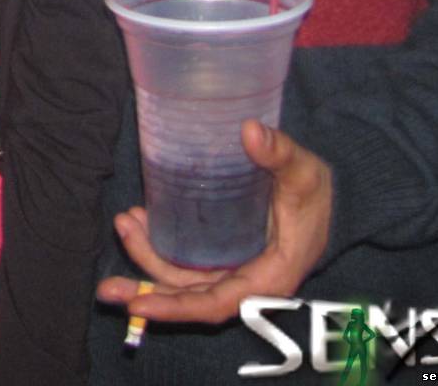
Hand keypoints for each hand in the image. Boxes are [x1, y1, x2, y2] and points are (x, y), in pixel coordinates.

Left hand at [97, 122, 332, 324]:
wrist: (332, 198)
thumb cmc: (319, 192)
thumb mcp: (304, 173)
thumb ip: (280, 153)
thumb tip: (250, 131)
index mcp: (267, 278)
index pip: (214, 303)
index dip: (175, 307)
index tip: (138, 305)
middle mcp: (245, 282)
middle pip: (188, 298)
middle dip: (145, 292)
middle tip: (105, 287)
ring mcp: (231, 270)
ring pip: (181, 279)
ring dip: (147, 259)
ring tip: (124, 223)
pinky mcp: (222, 255)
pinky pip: (185, 263)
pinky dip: (158, 247)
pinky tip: (138, 222)